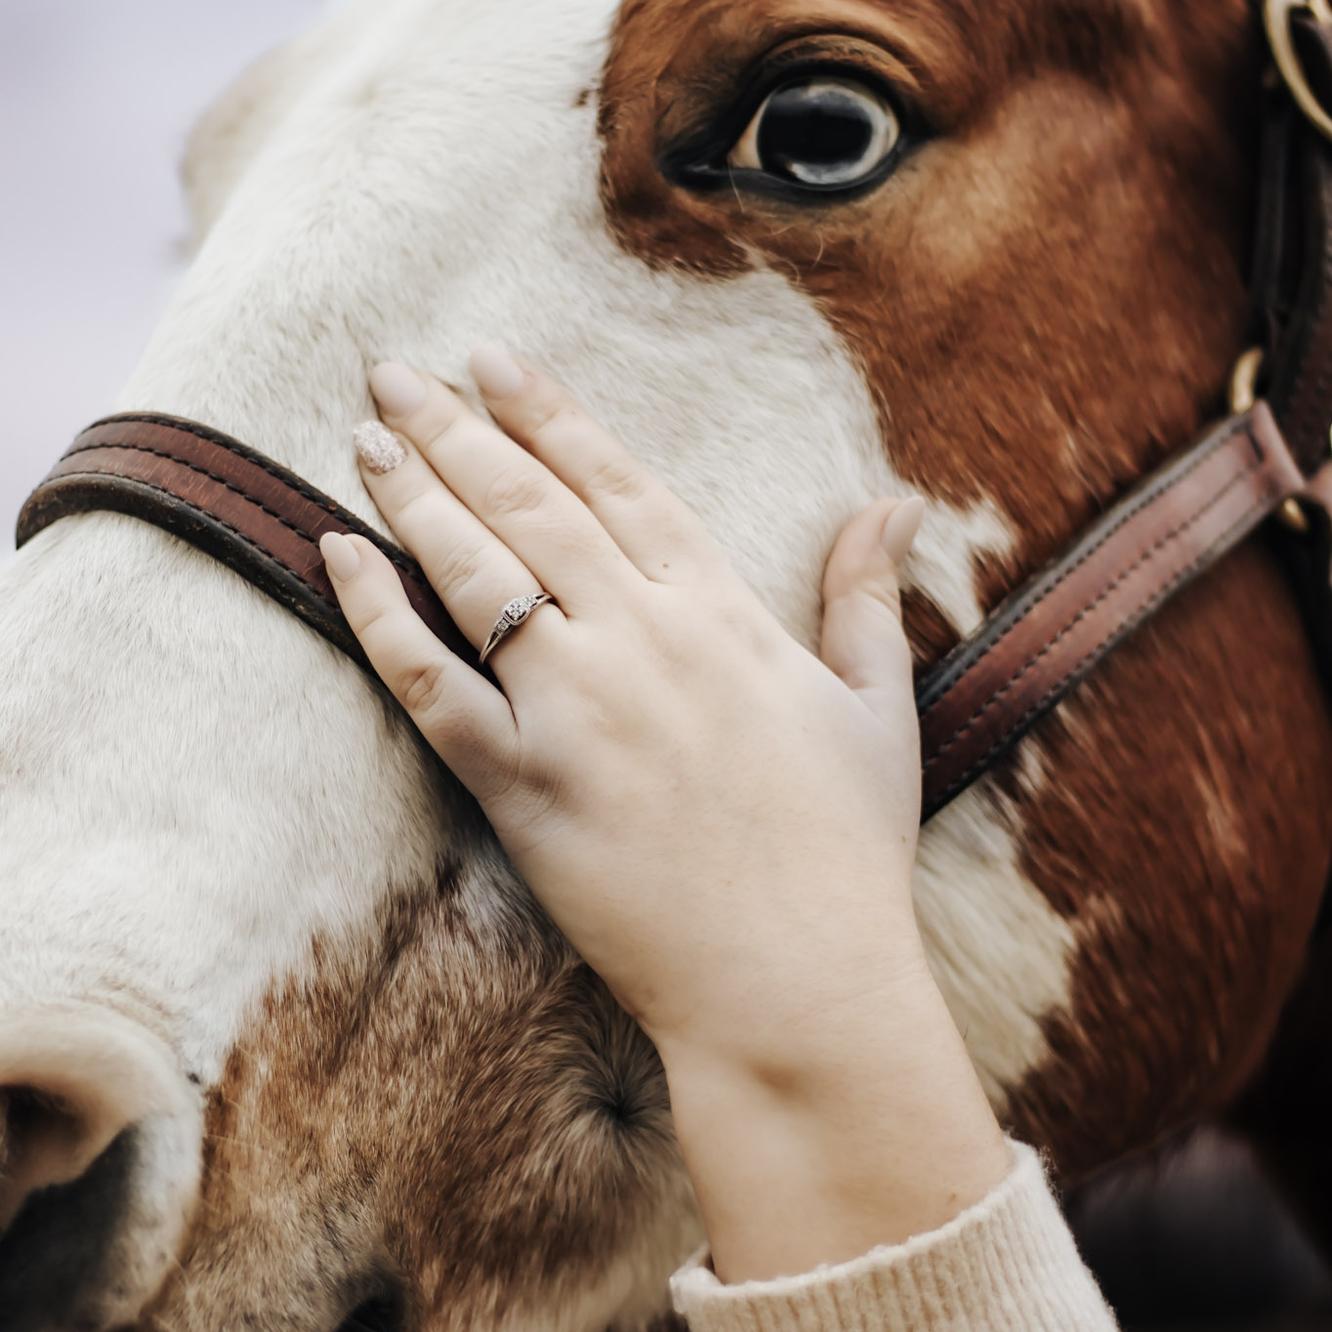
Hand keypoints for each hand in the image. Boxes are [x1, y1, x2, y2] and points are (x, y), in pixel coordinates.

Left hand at [319, 346, 927, 1070]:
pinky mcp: (519, 781)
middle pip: (530, 506)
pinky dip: (375, 612)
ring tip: (365, 432)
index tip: (493, 360)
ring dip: (411, 491)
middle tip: (395, 371)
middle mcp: (640, 637)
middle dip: (456, 429)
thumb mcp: (877, 709)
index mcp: (721, 613)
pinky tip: (335, 551)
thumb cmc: (845, 853)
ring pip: (474, 569)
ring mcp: (574, 706)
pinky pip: (428, 678)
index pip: (619, 483)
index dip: (550, 415)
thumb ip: (866, 597)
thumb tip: (897, 503)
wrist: (796, 983)